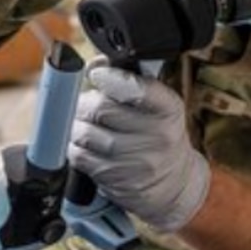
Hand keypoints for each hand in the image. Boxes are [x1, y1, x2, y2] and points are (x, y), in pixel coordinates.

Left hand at [69, 66, 209, 231]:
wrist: (174, 183)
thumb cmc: (160, 136)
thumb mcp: (159, 106)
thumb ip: (131, 82)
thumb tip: (95, 66)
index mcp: (168, 109)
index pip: (137, 88)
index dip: (110, 78)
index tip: (98, 75)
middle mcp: (156, 136)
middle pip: (101, 109)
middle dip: (86, 103)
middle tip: (86, 104)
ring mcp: (135, 161)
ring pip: (85, 133)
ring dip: (77, 125)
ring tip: (86, 125)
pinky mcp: (115, 180)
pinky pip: (80, 156)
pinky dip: (76, 147)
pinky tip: (87, 145)